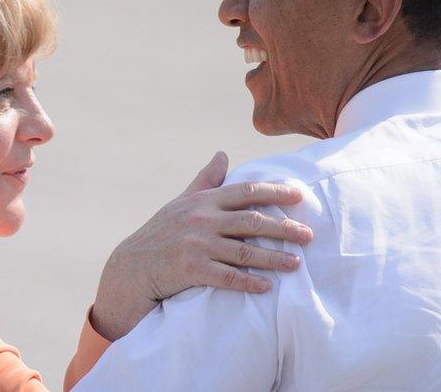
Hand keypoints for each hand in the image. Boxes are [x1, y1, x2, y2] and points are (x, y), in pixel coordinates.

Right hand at [90, 152, 310, 340]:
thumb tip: (222, 154)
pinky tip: (267, 287)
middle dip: (283, 228)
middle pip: (252, 221)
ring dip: (273, 257)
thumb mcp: (181, 202)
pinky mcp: (191, 270)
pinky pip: (226, 277)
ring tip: (297, 263)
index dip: (274, 192)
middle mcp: (202, 220)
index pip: (245, 192)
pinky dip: (248, 282)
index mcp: (203, 201)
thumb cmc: (160, 233)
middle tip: (309, 235)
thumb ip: (206, 180)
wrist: (131, 269)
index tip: (299, 195)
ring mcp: (197, 245)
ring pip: (244, 251)